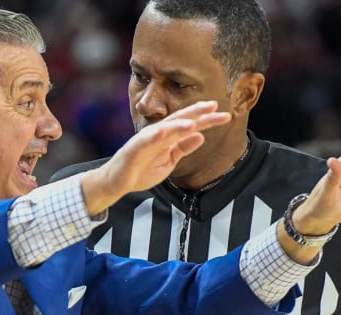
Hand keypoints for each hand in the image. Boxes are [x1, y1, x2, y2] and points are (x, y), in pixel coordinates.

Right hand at [81, 101, 230, 215]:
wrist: (117, 182)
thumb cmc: (141, 170)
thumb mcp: (169, 161)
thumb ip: (183, 148)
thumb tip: (201, 136)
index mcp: (167, 137)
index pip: (189, 125)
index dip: (205, 118)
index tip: (223, 114)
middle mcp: (157, 135)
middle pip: (179, 120)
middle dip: (196, 113)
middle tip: (214, 105)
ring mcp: (145, 141)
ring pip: (163, 129)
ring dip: (178, 125)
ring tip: (194, 122)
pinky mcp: (133, 150)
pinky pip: (144, 142)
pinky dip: (154, 137)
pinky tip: (163, 133)